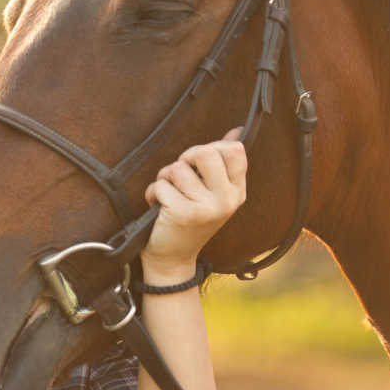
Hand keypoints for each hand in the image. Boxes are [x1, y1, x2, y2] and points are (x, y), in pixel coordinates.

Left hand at [141, 129, 247, 282]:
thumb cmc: (189, 219)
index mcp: (237, 190)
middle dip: (184, 159)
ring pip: (177, 168)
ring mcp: (207, 207)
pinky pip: (160, 185)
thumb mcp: (212, 192)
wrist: (173, 258)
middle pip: (205, 151)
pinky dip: (153, 193)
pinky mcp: (184, 213)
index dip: (210, 148)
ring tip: (169, 196)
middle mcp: (227, 199)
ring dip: (165, 178)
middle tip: (179, 177)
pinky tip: (159, 208)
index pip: (234, 150)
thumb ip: (222, 163)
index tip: (199, 164)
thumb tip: (236, 131)